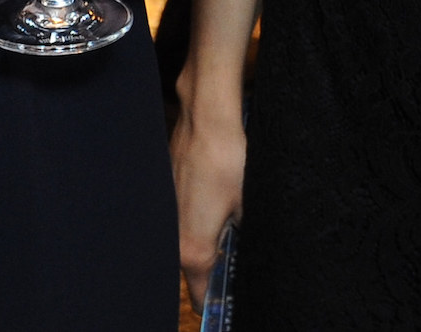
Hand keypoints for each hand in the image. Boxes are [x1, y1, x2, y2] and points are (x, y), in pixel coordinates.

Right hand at [169, 95, 243, 307]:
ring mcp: (166, 214)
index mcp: (193, 249)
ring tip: (230, 224)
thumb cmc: (228, 161)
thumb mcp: (249, 205)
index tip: (234, 296)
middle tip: (239, 256)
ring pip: (188, 242)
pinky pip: (182, 218)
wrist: (206, 119)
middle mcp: (173, 237)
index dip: (220, 301)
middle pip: (194, 270)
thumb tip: (254, 252)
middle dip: (216, 269)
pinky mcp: (167, 192)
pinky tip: (216, 200)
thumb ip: (248, 237)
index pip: (202, 297)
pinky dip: (197, 218)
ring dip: (206, 241)